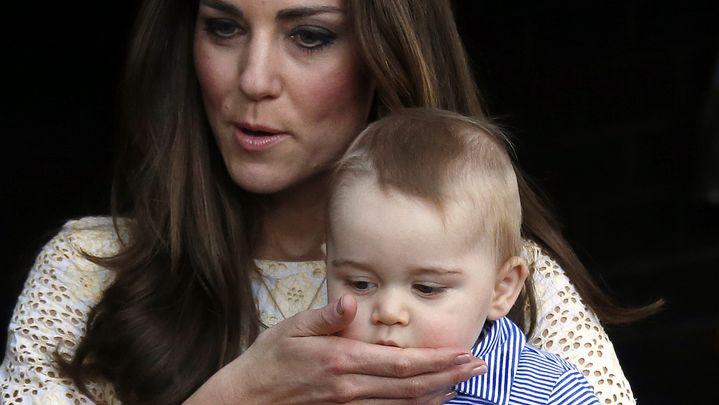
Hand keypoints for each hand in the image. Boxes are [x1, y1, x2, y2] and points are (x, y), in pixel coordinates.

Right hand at [185, 294, 485, 403]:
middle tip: (478, 367)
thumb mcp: (291, 329)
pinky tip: (427, 402)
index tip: (464, 354)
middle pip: (411, 387)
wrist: (246, 398)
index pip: (401, 363)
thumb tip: (352, 300)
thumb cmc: (269, 360)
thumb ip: (325, 317)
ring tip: (462, 385)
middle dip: (449, 377)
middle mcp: (351, 388)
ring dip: (437, 396)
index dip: (437, 361)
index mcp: (342, 360)